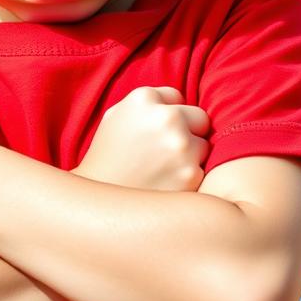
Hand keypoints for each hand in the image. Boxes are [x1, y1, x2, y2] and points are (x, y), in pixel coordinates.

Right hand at [74, 87, 209, 191]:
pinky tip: (164, 184)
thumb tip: (180, 98)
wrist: (97, 204)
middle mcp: (166, 117)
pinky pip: (202, 170)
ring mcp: (181, 146)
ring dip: (189, 156)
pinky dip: (187, 178)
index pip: (176, 96)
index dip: (166, 115)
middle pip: (199, 117)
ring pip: (203, 145)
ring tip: (160, 169)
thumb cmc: (106, 158)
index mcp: (143, 99)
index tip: (151, 132)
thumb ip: (146, 102)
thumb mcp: (115, 117)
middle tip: (162, 151)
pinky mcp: (191, 174)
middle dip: (187, 131)